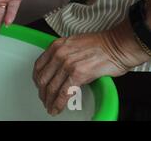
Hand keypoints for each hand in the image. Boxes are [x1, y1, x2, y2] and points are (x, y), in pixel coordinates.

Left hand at [33, 25, 150, 115]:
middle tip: (43, 99)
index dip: (36, 78)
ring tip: (50, 107)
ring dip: (49, 100)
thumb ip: (63, 55)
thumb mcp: (73, 44)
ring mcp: (67, 64)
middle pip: (43, 78)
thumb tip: (58, 70)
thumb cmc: (101, 44)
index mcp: (56, 46)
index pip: (39, 65)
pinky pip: (64, 93)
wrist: (117, 45)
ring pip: (52, 87)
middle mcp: (59, 54)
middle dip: (42, 92)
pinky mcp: (78, 74)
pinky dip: (58, 103)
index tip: (38, 85)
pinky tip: (57, 109)